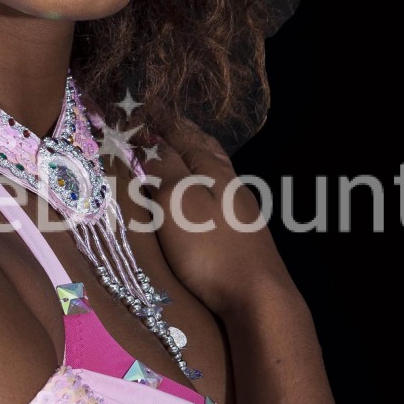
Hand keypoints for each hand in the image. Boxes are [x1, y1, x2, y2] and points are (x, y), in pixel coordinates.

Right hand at [131, 117, 296, 319]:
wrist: (258, 298)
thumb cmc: (212, 249)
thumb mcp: (179, 203)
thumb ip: (166, 170)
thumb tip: (154, 142)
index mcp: (214, 171)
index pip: (184, 135)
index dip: (163, 120)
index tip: (145, 104)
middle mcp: (232, 184)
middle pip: (206, 149)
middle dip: (183, 132)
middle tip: (163, 121)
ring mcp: (241, 210)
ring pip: (215, 171)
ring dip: (195, 156)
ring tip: (179, 150)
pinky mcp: (243, 234)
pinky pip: (218, 193)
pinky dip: (203, 181)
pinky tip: (202, 193)